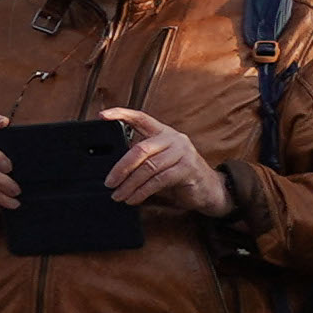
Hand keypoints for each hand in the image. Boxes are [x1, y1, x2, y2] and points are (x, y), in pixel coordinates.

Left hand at [99, 104, 220, 212]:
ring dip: (130, 185)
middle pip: (140, 150)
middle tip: (109, 183)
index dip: (121, 114)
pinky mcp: (188, 169)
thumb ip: (142, 159)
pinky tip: (133, 199)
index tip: (102, 115)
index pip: (141, 118)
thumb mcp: (159, 162)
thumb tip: (112, 169)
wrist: (210, 189)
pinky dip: (142, 191)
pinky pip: (159, 180)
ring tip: (118, 196)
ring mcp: (183, 152)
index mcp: (163, 133)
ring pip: (148, 167)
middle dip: (121, 168)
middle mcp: (174, 139)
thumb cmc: (179, 175)